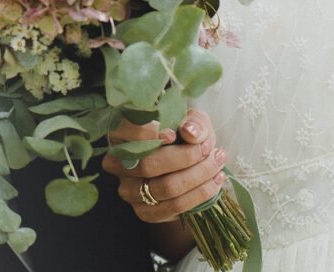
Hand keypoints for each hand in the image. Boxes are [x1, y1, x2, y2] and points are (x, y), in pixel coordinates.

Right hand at [100, 108, 227, 223]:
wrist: (185, 164)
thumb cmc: (184, 134)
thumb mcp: (190, 120)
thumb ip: (193, 122)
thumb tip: (191, 132)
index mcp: (120, 134)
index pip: (126, 133)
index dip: (150, 134)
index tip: (175, 133)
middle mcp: (116, 163)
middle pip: (148, 165)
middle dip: (186, 157)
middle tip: (208, 148)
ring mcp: (128, 189)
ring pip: (164, 187)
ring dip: (197, 176)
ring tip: (217, 163)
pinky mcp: (143, 211)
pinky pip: (173, 207)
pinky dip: (199, 194)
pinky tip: (215, 182)